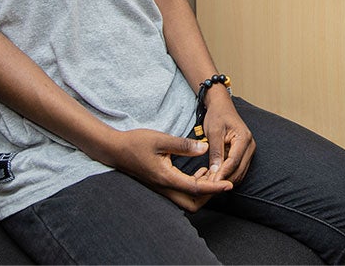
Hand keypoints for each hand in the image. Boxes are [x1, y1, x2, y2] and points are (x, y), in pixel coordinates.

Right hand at [98, 128, 233, 212]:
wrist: (115, 149)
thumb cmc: (136, 142)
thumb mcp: (161, 140)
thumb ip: (184, 145)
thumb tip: (205, 149)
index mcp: (166, 178)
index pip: (196, 189)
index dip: (214, 187)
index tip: (229, 184)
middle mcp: (165, 188)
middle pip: (192, 203)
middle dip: (209, 194)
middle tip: (220, 178)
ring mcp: (162, 188)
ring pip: (187, 199)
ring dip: (202, 190)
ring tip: (211, 172)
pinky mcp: (161, 184)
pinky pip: (181, 192)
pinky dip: (194, 185)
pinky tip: (199, 171)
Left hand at [201, 92, 255, 185]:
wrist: (221, 108)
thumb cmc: (217, 116)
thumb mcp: (214, 132)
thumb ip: (215, 151)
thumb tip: (215, 170)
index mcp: (244, 139)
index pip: (234, 161)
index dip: (222, 173)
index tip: (210, 182)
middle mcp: (250, 146)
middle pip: (239, 170)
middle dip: (224, 179)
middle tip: (208, 186)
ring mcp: (249, 152)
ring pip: (239, 173)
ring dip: (226, 179)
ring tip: (209, 183)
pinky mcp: (244, 155)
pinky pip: (237, 170)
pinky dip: (227, 175)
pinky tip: (214, 177)